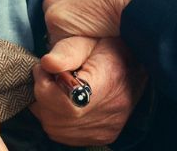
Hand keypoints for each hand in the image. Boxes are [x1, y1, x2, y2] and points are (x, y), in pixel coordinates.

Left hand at [31, 36, 146, 145]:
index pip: (65, 101)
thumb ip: (66, 50)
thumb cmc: (108, 48)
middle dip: (41, 95)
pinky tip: (60, 102)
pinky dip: (55, 120)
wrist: (135, 65)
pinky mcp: (102, 137)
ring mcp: (106, 129)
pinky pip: (65, 137)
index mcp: (108, 82)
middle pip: (56, 118)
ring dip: (45, 109)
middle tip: (47, 74)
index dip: (45, 86)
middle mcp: (110, 112)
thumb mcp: (88, 40)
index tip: (44, 68)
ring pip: (55, 130)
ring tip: (53, 87)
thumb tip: (46, 63)